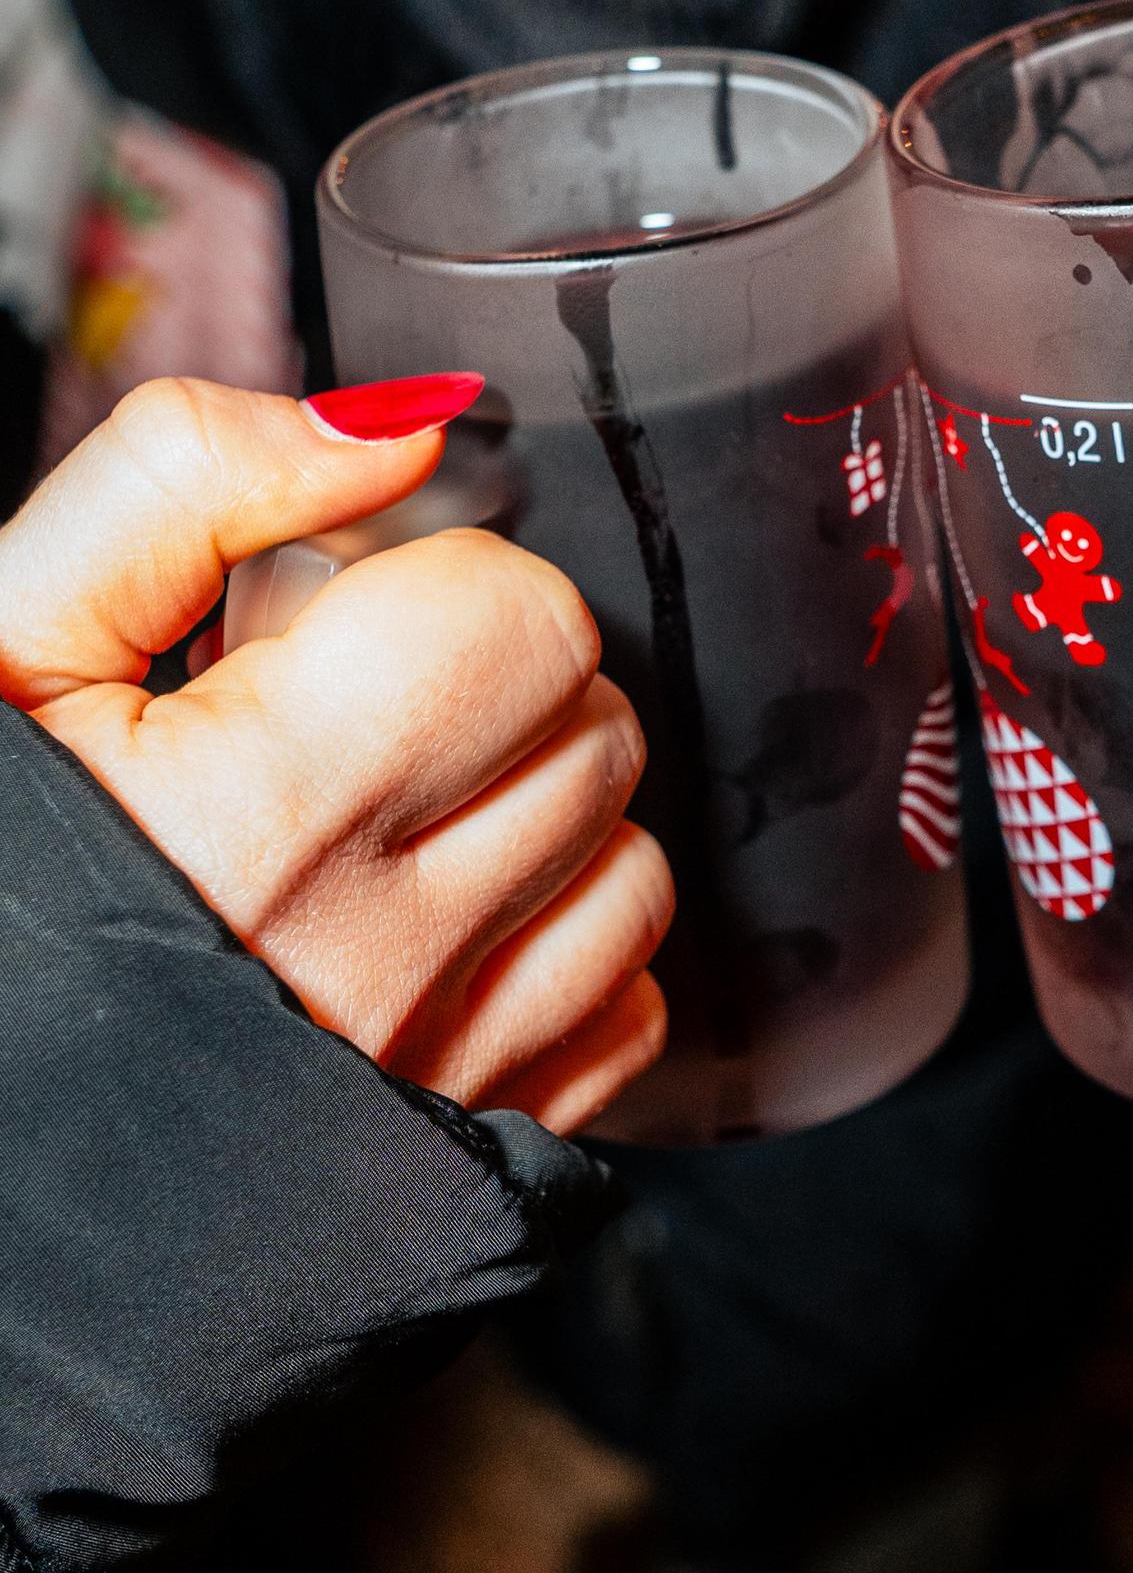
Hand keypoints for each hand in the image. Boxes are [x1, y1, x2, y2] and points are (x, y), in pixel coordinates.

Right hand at [0, 379, 670, 1134]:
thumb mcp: (2, 639)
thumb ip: (180, 481)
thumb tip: (395, 430)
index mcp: (265, 808)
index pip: (517, 617)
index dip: (437, 583)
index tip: (341, 623)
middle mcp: (377, 951)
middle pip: (594, 726)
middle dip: (497, 685)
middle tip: (354, 717)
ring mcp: (439, 1060)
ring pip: (629, 864)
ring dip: (541, 817)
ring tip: (394, 822)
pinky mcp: (478, 1141)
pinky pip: (626, 1007)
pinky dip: (562, 950)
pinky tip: (440, 928)